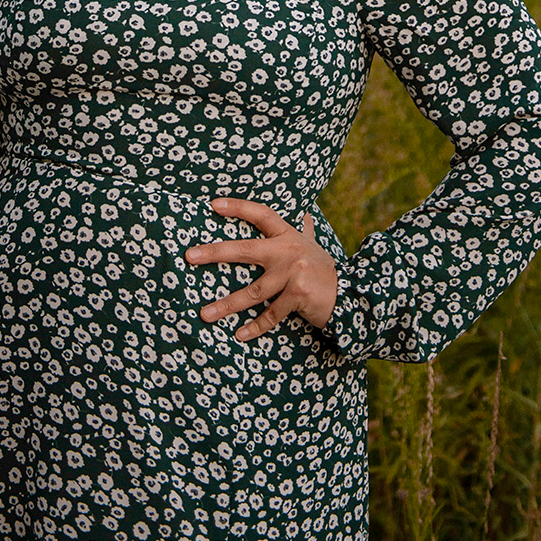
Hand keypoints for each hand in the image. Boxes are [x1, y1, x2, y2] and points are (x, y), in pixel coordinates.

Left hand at [185, 196, 338, 340]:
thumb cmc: (324, 271)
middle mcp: (289, 250)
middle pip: (245, 249)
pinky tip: (239, 335)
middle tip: (190, 256)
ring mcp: (294, 272)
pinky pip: (271, 314)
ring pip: (253, 291)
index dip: (238, 207)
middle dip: (215, 252)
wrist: (351, 296)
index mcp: (288, 235)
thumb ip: (306, 230)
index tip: (212, 204)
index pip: (261, 214)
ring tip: (205, 314)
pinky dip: (255, 327)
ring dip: (227, 305)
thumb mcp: (315, 247)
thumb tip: (305, 212)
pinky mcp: (298, 295)